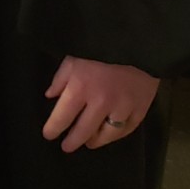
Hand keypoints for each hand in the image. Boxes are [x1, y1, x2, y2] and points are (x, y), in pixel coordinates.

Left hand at [42, 55, 158, 151]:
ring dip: (95, 141)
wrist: (139, 41)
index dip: (53, 128)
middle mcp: (101, 102)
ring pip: (107, 135)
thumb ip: (60, 78)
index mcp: (80, 87)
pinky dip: (117, 135)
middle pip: (83, 131)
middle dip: (72, 141)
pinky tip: (110, 134)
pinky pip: (127, 130)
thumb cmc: (100, 46)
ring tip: (89, 142)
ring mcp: (123, 108)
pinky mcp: (141, 109)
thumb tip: (50, 97)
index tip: (48, 135)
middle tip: (67, 147)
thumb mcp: (73, 57)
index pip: (62, 116)